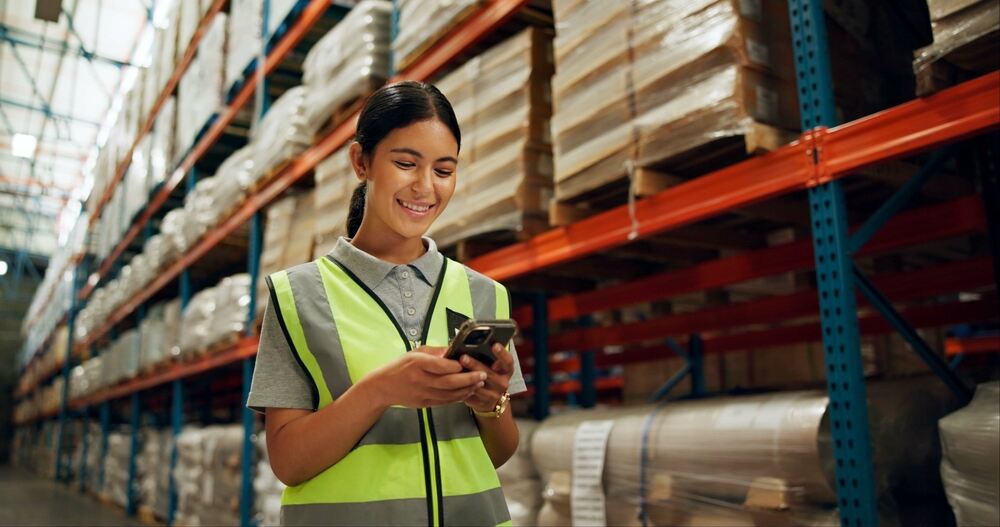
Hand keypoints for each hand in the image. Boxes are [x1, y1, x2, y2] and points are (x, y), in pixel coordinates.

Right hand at [366, 347, 486, 408]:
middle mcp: (420, 380)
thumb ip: (436, 352)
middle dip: (468, 379)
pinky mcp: (424, 403)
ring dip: (467, 389)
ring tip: (479, 383)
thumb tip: (455, 350)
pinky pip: (445, 402)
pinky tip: (468, 392)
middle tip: (482, 374)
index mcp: (417, 364)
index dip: (456, 366)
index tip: (468, 362)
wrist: (383, 387)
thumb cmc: (400, 366)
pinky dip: (458, 397)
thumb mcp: (415, 353)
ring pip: (450, 394)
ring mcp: (422, 394)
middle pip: (448, 382)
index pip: (440, 365)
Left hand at [460, 342, 513, 413]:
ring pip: (478, 386)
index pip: (508, 361)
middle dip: (475, 365)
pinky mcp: (482, 403)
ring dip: (466, 378)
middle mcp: (503, 382)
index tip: (494, 345)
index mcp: (506, 370)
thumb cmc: (488, 375)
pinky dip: (461, 388)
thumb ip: (485, 356)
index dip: (502, 354)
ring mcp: (494, 395)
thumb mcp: (491, 365)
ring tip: (454, 370)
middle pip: (489, 373)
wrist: (489, 399)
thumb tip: (470, 342)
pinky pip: (470, 395)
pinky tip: (453, 382)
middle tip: (463, 357)